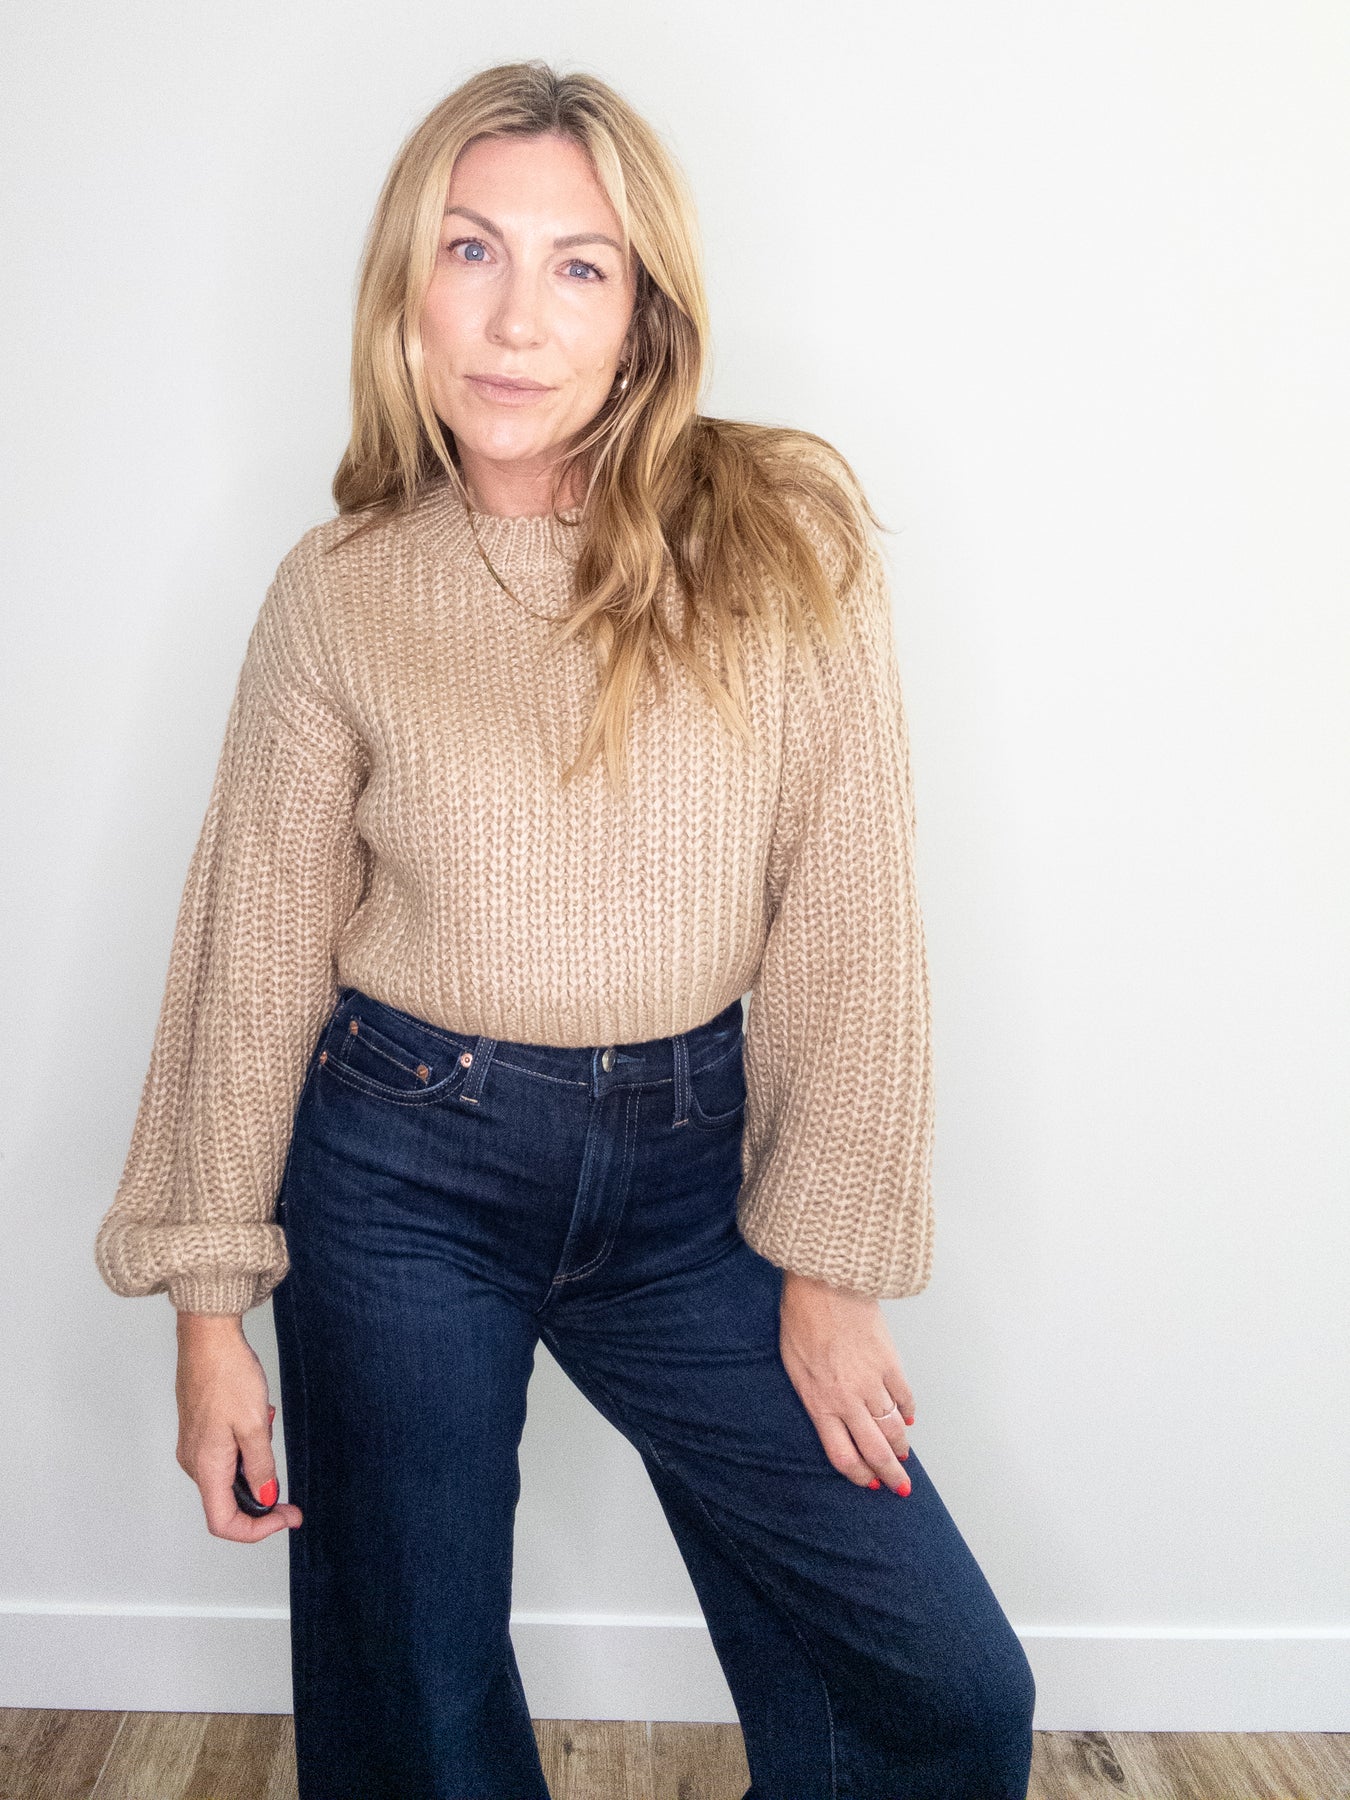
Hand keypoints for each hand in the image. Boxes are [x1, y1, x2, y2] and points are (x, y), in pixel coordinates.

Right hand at [174, 1313, 303, 1539]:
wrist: (207, 1338)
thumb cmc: (228, 1375)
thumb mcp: (254, 1425)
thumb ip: (260, 1466)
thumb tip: (266, 1497)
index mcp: (206, 1466)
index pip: (223, 1523)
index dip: (256, 1531)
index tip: (284, 1518)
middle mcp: (194, 1462)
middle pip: (225, 1505)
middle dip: (261, 1503)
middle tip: (291, 1500)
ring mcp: (194, 1446)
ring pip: (226, 1479)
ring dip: (254, 1469)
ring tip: (268, 1429)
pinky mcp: (199, 1432)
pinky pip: (223, 1458)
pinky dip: (245, 1450)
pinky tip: (258, 1421)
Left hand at [778, 1270, 915, 1494]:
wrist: (824, 1284)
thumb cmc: (801, 1319)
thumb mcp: (794, 1365)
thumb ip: (813, 1394)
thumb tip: (829, 1414)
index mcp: (820, 1402)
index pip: (844, 1455)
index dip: (859, 1475)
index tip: (868, 1483)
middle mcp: (848, 1399)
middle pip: (874, 1450)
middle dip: (889, 1473)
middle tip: (899, 1487)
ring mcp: (873, 1382)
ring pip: (894, 1428)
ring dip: (901, 1447)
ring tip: (904, 1457)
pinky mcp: (890, 1362)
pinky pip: (904, 1397)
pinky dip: (908, 1412)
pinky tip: (908, 1419)